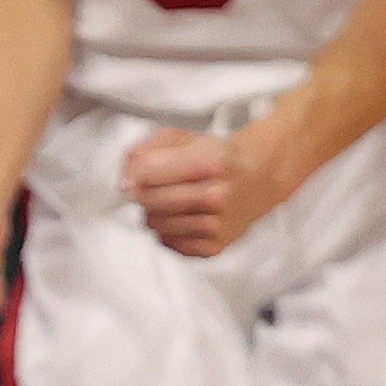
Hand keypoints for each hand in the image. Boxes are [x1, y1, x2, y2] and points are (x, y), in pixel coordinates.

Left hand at [121, 122, 296, 258]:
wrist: (261, 177)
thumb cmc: (219, 155)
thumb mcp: (183, 138)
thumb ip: (146, 149)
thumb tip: (125, 177)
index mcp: (210, 162)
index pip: (146, 173)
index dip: (132, 173)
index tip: (133, 174)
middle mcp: (216, 196)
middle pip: (147, 200)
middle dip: (142, 192)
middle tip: (156, 185)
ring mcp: (216, 225)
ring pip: (154, 223)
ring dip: (155, 212)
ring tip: (175, 199)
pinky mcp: (214, 247)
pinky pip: (168, 243)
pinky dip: (169, 230)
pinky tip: (184, 216)